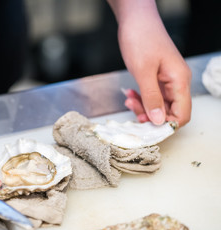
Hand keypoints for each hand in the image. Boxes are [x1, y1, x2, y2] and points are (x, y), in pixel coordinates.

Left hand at [109, 0, 191, 126]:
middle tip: (133, 110)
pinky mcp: (156, 78)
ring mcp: (166, 80)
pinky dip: (140, 98)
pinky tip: (129, 95)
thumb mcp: (143, 71)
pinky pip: (151, 96)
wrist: (135, 20)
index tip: (148, 128)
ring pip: (158, 105)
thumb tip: (159, 121)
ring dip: (143, 107)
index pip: (182, 114)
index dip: (167, 125)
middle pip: (169, 111)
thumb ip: (152, 97)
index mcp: (179, 81)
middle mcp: (176, 82)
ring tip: (128, 100)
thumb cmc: (141, 39)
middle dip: (150, 115)